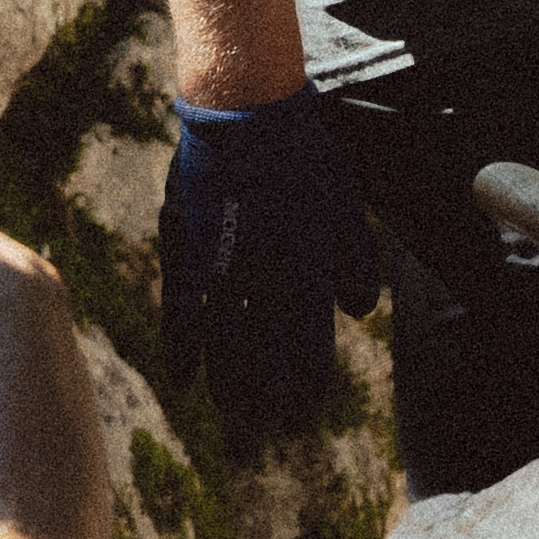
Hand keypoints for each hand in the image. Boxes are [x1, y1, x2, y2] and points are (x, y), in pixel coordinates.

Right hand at [164, 91, 388, 435]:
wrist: (247, 113)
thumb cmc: (306, 159)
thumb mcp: (348, 207)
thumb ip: (357, 263)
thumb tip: (357, 314)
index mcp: (308, 266)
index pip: (310, 343)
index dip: (308, 381)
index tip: (306, 408)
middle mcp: (265, 274)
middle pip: (265, 353)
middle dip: (268, 394)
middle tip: (267, 424)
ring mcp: (221, 264)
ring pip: (222, 341)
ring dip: (227, 382)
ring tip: (232, 412)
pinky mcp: (185, 248)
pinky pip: (181, 309)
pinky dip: (182, 346)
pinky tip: (182, 377)